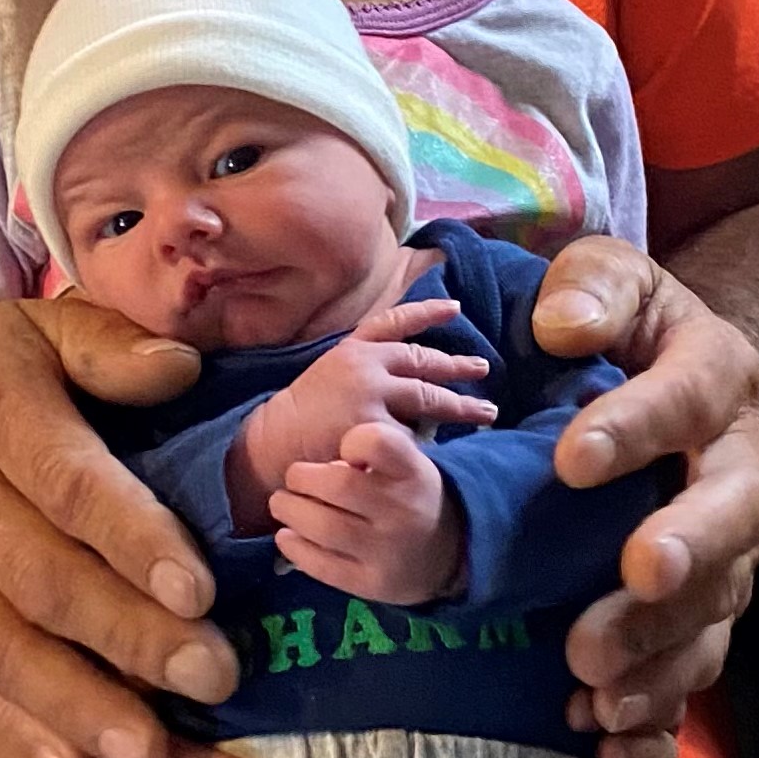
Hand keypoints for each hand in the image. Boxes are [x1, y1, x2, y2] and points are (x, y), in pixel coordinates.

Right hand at [0, 296, 261, 757]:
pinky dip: (28, 737)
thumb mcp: (39, 331)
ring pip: (3, 654)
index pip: (67, 486)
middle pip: (43, 584)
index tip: (199, 590)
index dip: (131, 539)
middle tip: (215, 678)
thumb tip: (185, 369)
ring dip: (81, 712)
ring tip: (155, 757)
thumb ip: (111, 347)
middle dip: (128, 640)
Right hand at [236, 299, 490, 520]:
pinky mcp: (374, 429)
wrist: (272, 443)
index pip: (396, 323)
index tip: (455, 308)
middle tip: (484, 369)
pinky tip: (437, 449)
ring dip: (461, 406)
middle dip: (458, 367)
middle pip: (424, 363)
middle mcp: (366, 366)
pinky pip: (411, 436)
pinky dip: (423, 443)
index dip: (428, 313)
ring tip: (486, 413)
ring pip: (428, 399)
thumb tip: (411, 367)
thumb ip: (365, 362)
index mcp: (354, 349)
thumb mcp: (329, 370)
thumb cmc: (301, 413)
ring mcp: (371, 396)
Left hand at [271, 418, 463, 605]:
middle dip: (301, 478)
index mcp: (413, 473)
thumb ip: (372, 453)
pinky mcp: (372, 584)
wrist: (452, 553)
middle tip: (294, 478)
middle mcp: (404, 511)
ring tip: (282, 504)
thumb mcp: (408, 464)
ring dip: (290, 511)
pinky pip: (323, 567)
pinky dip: (295, 548)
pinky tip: (287, 536)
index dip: (351, 441)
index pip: (377, 443)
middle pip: (339, 485)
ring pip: (325, 528)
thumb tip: (321, 458)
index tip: (343, 451)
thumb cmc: (411, 495)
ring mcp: (389, 551)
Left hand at [529, 237, 758, 757]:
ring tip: (595, 682)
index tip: (570, 458)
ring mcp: (728, 550)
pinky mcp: (702, 610)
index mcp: (716, 377)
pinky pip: (694, 668)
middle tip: (637, 577)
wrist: (665, 384)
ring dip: (662, 649)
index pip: (686, 397)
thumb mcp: (607, 282)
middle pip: (733, 517)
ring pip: (716, 609)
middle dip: (687, 552)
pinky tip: (606, 739)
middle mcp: (738, 469)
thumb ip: (589, 287)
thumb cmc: (623, 328)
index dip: (635, 428)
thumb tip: (562, 325)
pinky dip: (657, 711)